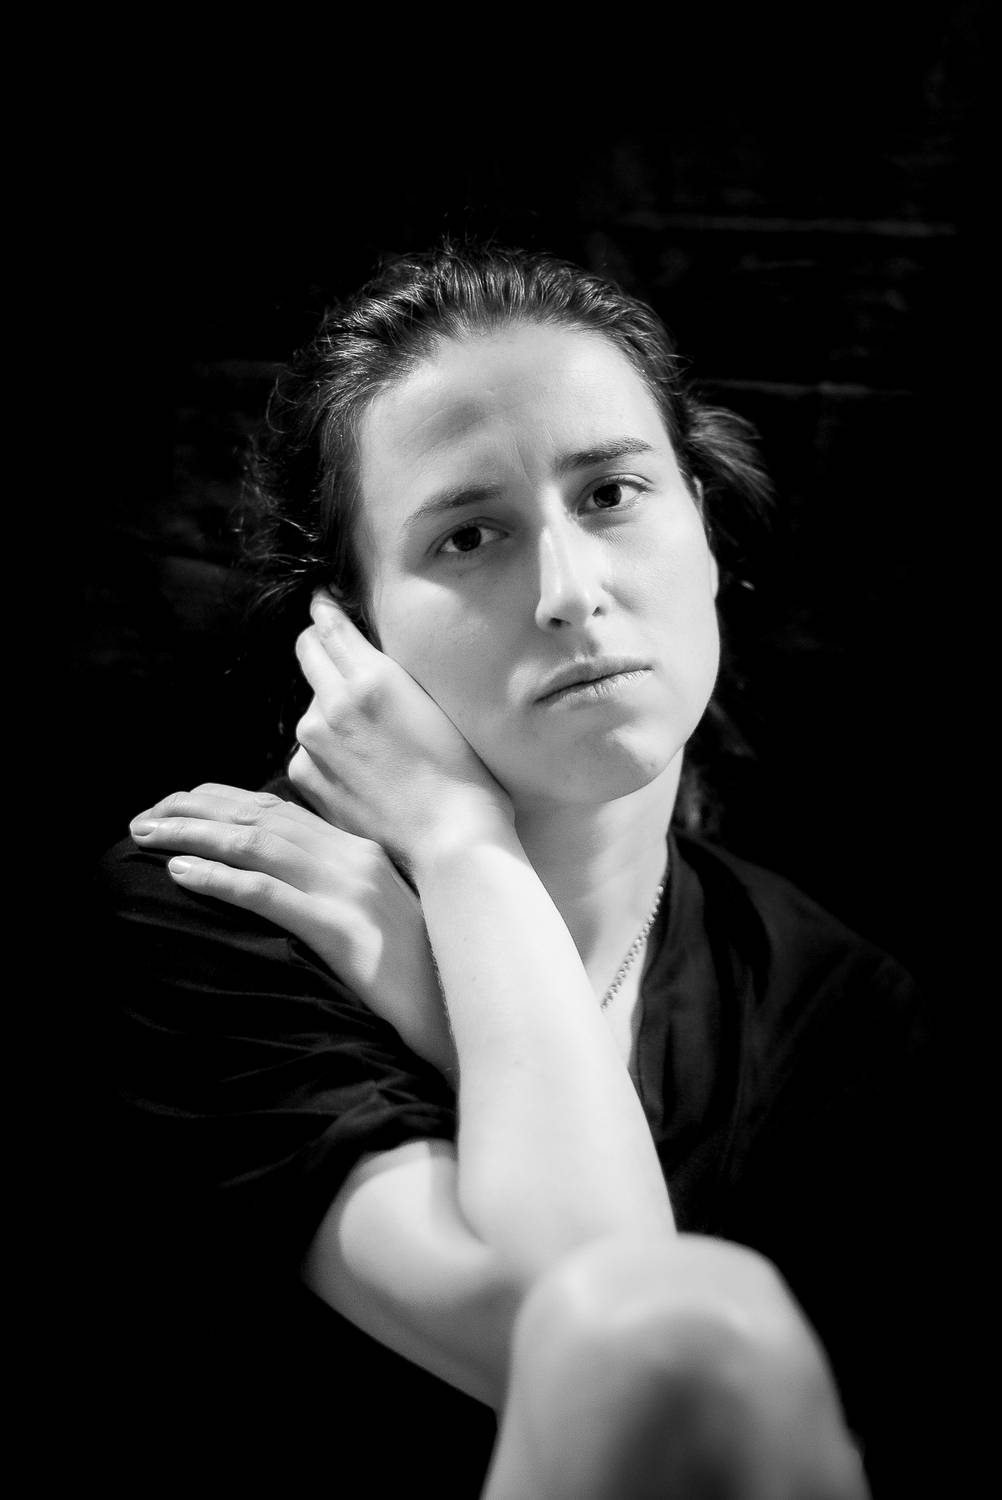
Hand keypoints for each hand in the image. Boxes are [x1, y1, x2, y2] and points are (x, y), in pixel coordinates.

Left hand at [129, 783, 454, 1075]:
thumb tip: (287, 881)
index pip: (279, 808)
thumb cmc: (423, 974)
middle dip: (194, 810)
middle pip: (259, 816)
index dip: (221, 800)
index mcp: (361, 850)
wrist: (465, 1010)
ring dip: (192, 835)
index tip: (177, 803)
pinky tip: (181, 872)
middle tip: (144, 816)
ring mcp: (349, 890)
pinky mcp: (341, 929)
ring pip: (256, 844)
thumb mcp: (379, 917)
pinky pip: (268, 893)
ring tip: (146, 835)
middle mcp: (353, 858)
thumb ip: (339, 889)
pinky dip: (220, 878)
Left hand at [289, 593, 512, 869]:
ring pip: (310, 704)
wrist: (448, 840)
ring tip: (368, 734)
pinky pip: (309, 746)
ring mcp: (313, 742)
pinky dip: (326, 748)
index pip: (327, 622)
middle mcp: (333, 703)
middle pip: (307, 651)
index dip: (325, 609)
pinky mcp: (307, 776)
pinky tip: (361, 767)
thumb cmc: (464, 774)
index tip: (324, 605)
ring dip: (327, 706)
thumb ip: (392, 671)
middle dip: (320, 646)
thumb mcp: (436, 703)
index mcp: (371, 676)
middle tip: (338, 653)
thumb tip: (366, 650)